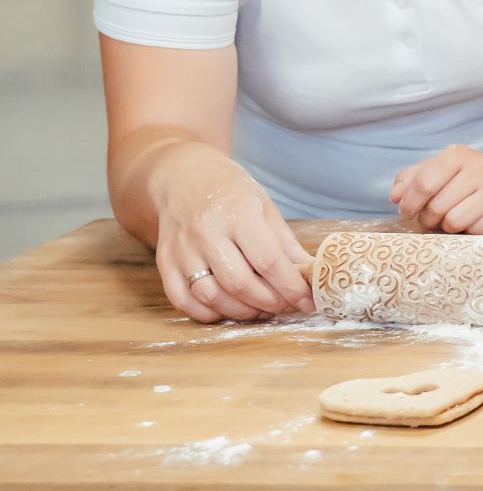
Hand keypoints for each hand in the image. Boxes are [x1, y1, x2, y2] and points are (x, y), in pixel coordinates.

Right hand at [150, 153, 313, 322]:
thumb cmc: (231, 192)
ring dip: (241, 312)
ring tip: (261, 309)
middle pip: (239, 283)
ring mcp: (182, 250)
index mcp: (238, 213)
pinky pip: (183, 300)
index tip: (307, 301)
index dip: (291, 287)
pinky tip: (227, 309)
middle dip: (269, 303)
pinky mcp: (165, 263)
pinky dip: (207, 313)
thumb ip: (286, 244)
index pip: (268, 261)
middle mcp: (206, 232)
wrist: (183, 177)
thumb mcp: (266, 207)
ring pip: (211, 296)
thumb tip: (310, 275)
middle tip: (287, 307)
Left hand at [389, 146, 482, 234]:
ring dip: (448, 226)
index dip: (409, 203)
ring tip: (453, 218)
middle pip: (437, 207)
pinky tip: (475, 220)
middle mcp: (480, 168)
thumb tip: (395, 196)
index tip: (406, 212)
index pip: (424, 183)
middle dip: (429, 218)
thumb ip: (410, 179)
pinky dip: (471, 230)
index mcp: (457, 156)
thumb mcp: (437, 170)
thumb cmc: (463, 178)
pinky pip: (477, 230)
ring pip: (455, 221)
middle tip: (433, 218)